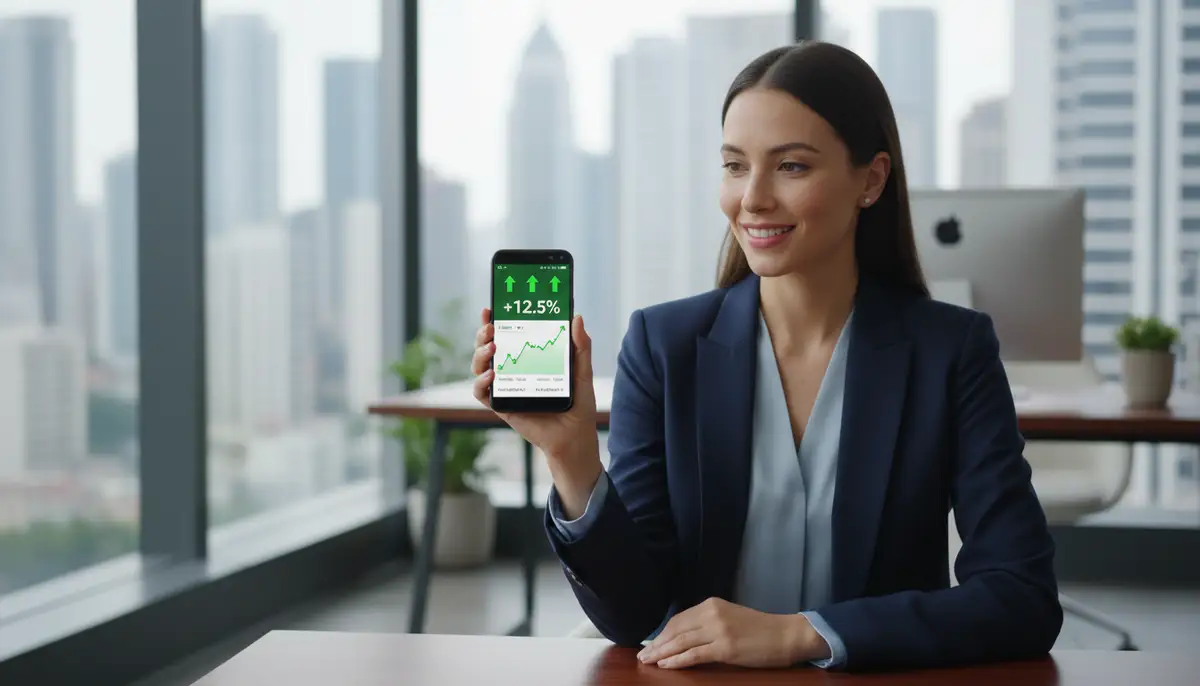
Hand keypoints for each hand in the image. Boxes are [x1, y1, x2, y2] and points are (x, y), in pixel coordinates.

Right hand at [470, 307, 601, 511]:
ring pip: (480, 367)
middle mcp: (513, 370)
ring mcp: (506, 388)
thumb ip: (580, 346)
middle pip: (488, 347)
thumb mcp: (582, 371)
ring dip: (479, 354)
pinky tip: (491, 376)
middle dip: (483, 334)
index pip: (507, 335)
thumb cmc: (578, 404)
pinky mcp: (502, 406)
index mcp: (528, 358)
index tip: (491, 308)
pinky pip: (482, 393)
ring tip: (492, 348)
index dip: (494, 321)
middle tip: (491, 326)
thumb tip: (577, 317)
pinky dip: (481, 383)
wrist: (575, 436)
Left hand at [636, 598, 827, 669]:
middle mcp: (712, 613)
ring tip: (648, 661)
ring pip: (681, 642)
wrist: (785, 635)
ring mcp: (718, 630)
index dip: (662, 633)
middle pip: (676, 630)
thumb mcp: (730, 618)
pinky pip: (694, 655)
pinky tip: (666, 665)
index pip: (679, 619)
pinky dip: (677, 660)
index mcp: (711, 604)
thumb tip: (682, 636)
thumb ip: (708, 623)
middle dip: (657, 643)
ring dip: (662, 653)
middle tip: (642, 654)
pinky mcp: (725, 648)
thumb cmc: (759, 629)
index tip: (651, 643)